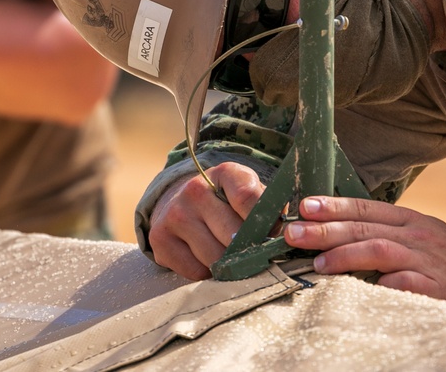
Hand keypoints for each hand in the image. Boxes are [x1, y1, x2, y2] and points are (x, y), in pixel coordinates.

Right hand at [148, 162, 265, 279]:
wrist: (178, 200)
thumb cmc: (226, 200)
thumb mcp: (249, 191)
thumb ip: (269, 206)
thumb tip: (285, 232)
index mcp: (225, 173)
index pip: (250, 199)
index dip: (266, 223)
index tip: (272, 234)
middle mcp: (195, 190)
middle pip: (233, 235)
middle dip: (249, 249)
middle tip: (255, 253)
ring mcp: (175, 215)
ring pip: (216, 258)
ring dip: (229, 264)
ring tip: (232, 255)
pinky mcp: (160, 240)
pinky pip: (196, 271)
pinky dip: (208, 273)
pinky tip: (209, 258)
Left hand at [284, 196, 445, 311]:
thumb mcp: (430, 238)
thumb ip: (395, 236)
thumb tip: (351, 237)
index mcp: (414, 220)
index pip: (368, 208)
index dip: (335, 206)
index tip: (305, 205)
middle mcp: (419, 235)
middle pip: (366, 227)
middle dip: (326, 229)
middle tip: (294, 232)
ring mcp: (428, 260)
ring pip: (380, 249)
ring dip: (345, 254)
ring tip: (317, 262)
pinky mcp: (438, 288)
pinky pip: (405, 283)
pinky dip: (381, 283)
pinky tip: (360, 287)